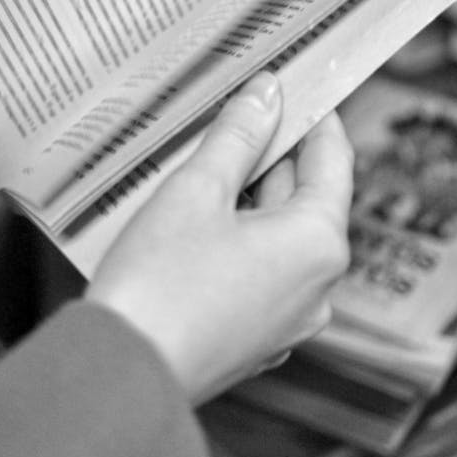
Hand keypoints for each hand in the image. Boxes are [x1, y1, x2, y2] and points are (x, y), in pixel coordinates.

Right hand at [86, 71, 353, 404]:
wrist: (122, 373)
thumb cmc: (159, 285)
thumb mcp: (199, 190)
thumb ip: (239, 135)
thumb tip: (267, 92)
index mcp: (318, 244)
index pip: (334, 160)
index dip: (315, 115)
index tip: (297, 82)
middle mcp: (317, 285)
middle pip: (306, 196)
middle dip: (274, 152)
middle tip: (241, 109)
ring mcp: (288, 316)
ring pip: (280, 231)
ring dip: (251, 192)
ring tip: (211, 157)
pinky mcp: (257, 333)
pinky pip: (262, 266)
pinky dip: (241, 232)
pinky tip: (201, 212)